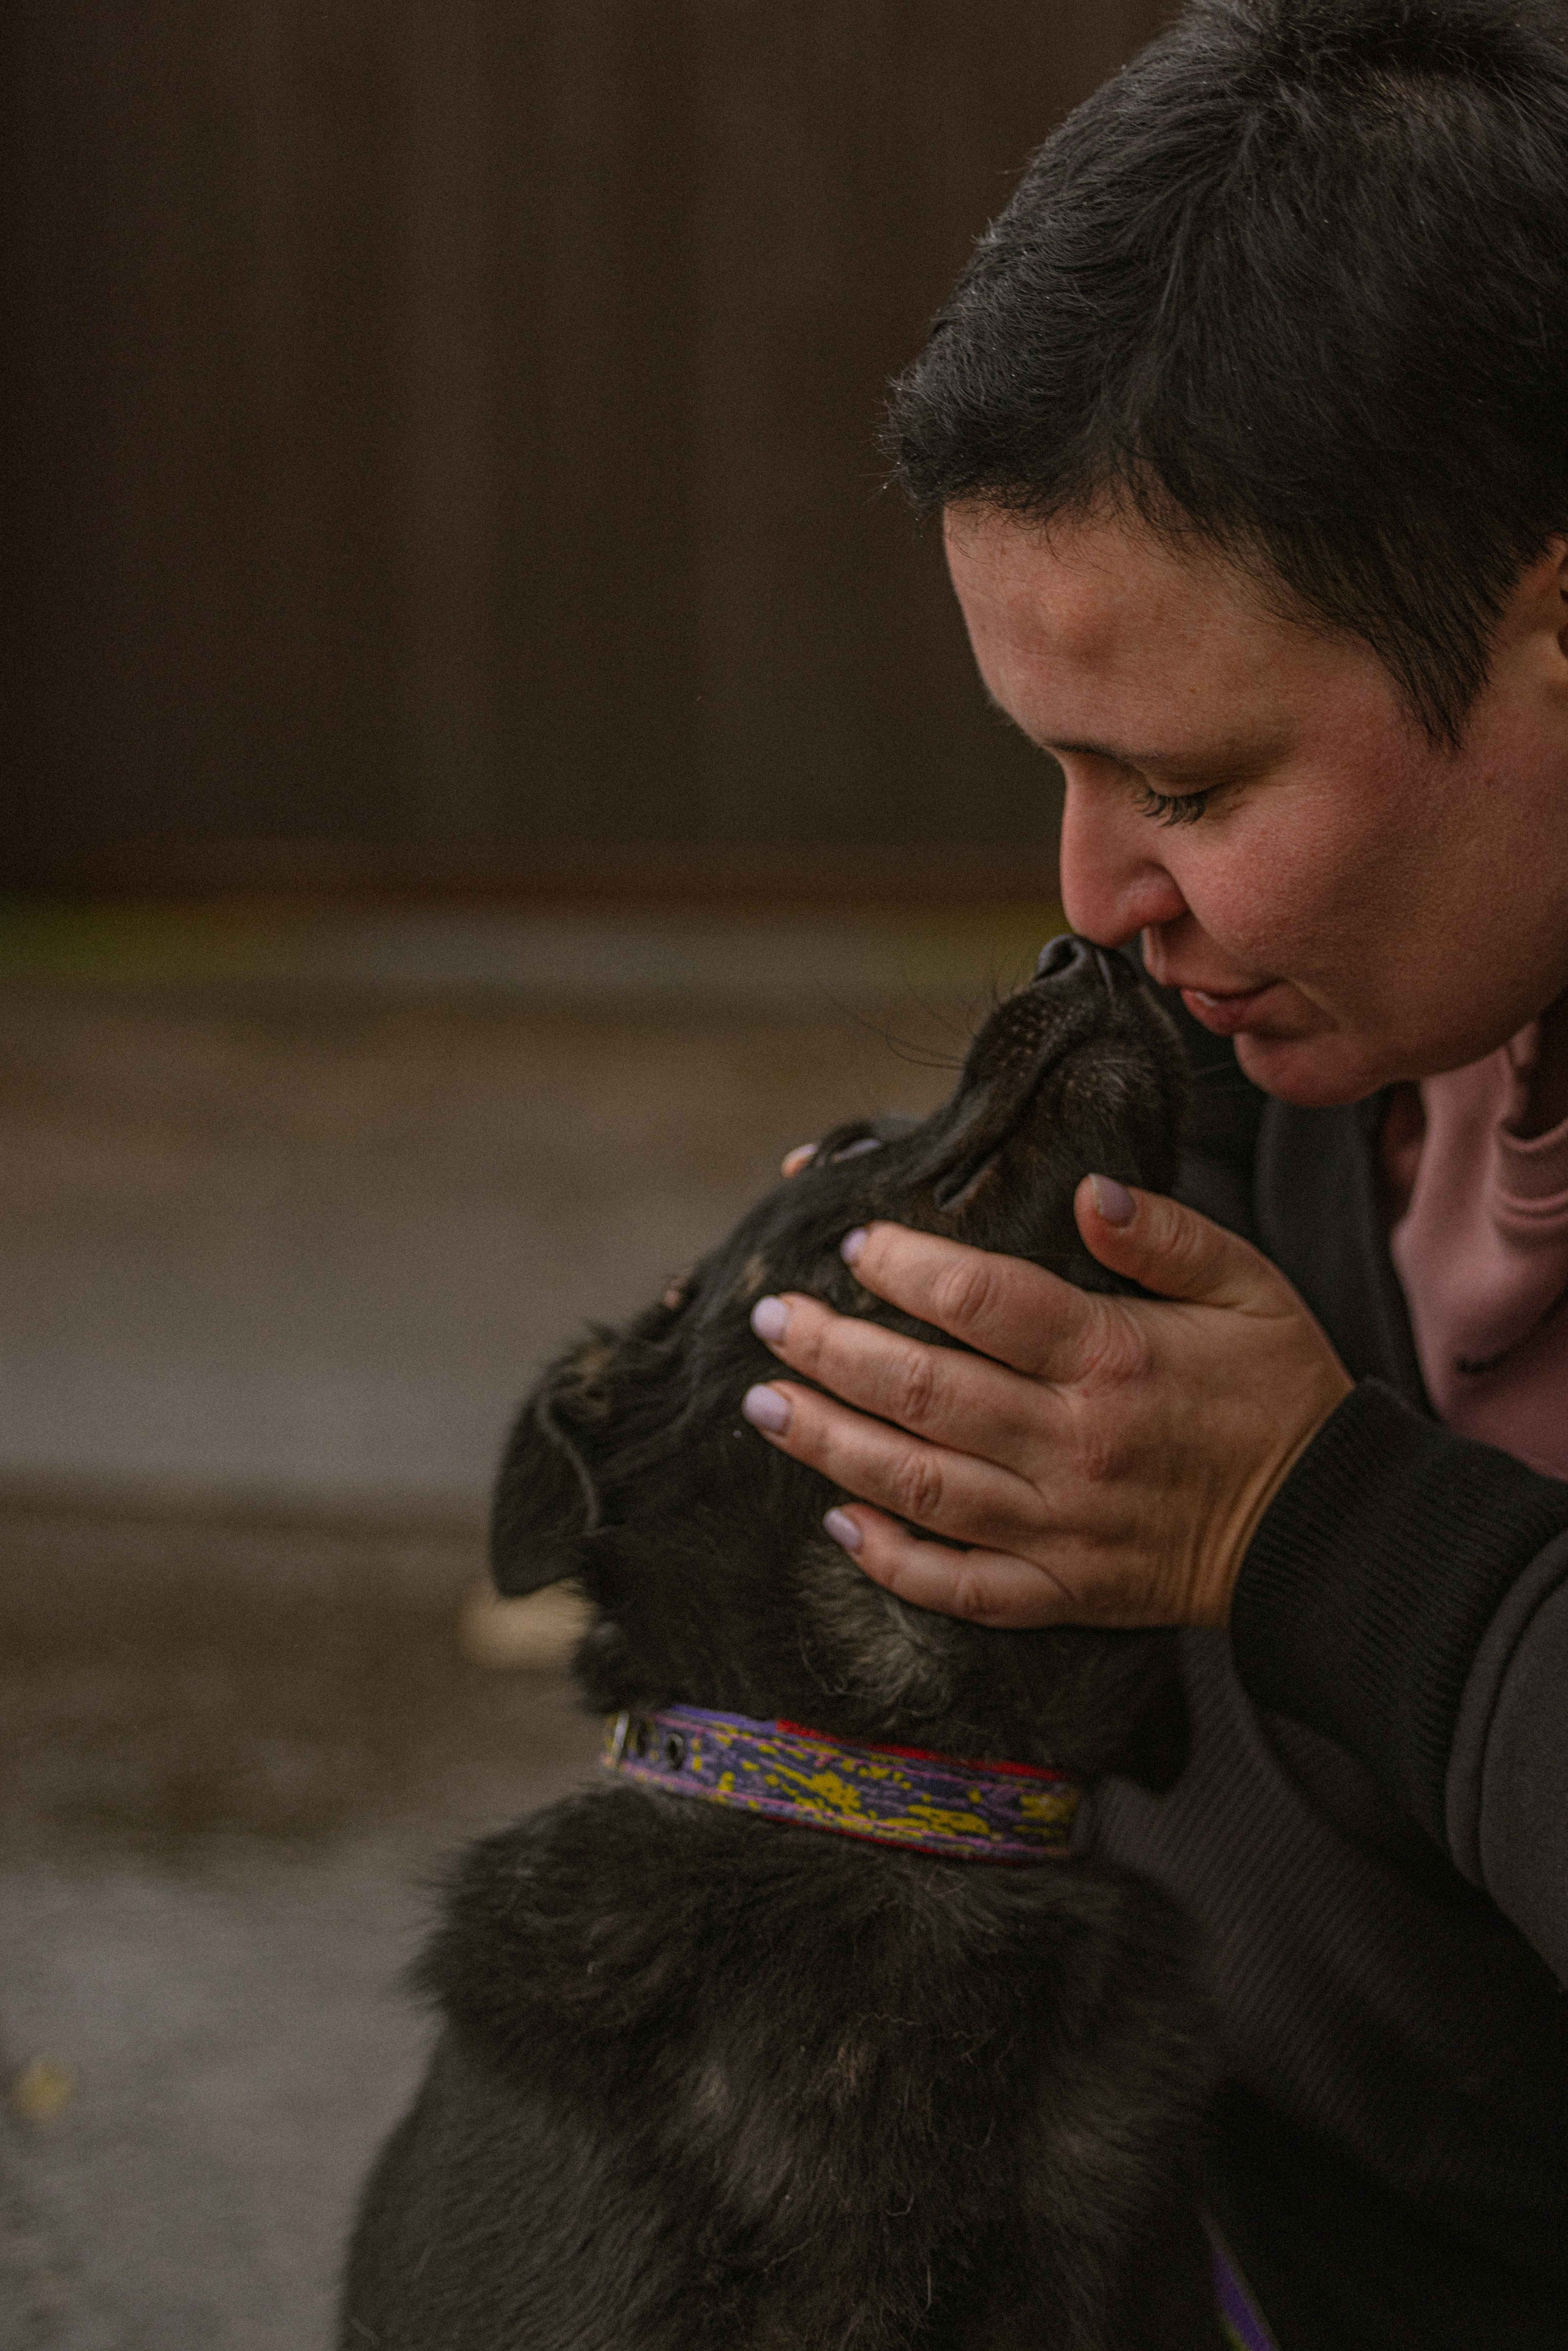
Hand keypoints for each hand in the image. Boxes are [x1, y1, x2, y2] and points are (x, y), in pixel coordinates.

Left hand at [740, 1176, 1351, 1627]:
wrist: (1328, 1529)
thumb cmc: (1281, 1392)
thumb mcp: (1249, 1285)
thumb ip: (1164, 1234)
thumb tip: (1083, 1191)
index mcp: (1114, 1359)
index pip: (983, 1303)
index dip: (907, 1268)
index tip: (854, 1243)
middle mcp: (1073, 1445)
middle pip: (922, 1391)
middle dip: (830, 1350)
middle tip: (769, 1317)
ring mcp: (1060, 1527)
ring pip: (917, 1485)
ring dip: (829, 1443)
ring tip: (765, 1403)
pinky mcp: (1063, 1591)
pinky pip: (958, 1586)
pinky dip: (890, 1560)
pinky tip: (836, 1521)